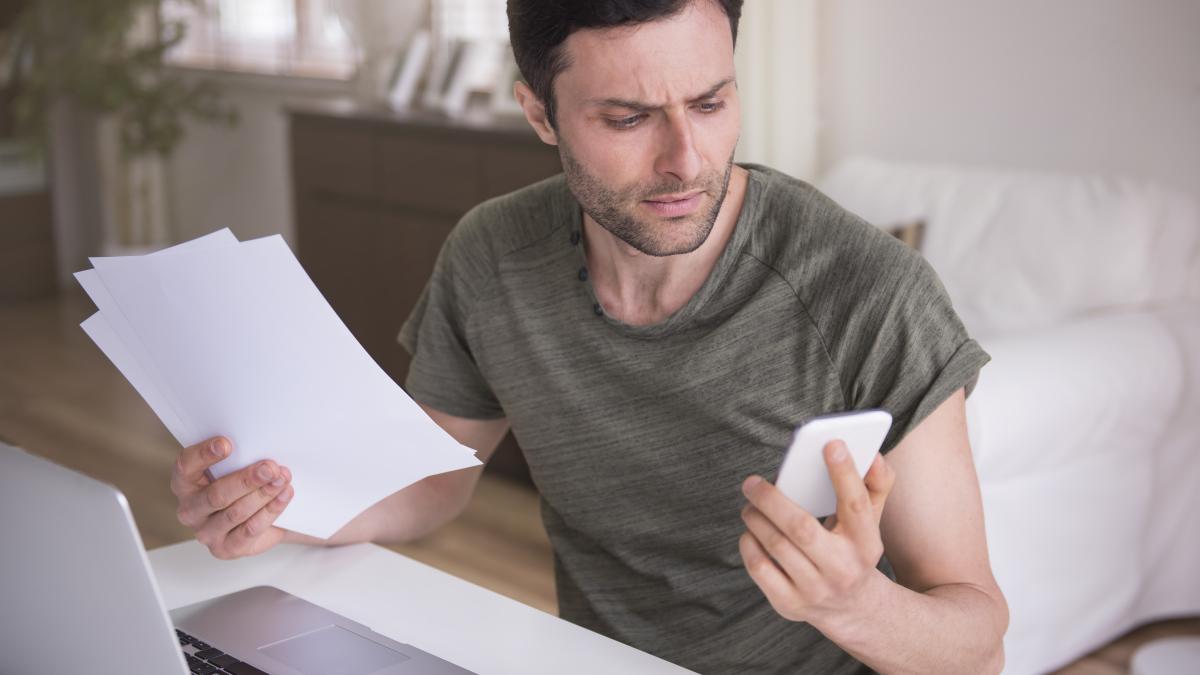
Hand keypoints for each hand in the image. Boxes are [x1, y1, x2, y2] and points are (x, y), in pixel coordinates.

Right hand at [171, 436, 293, 559]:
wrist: (261, 516)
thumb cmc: (242, 484)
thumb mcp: (235, 467)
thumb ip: (239, 456)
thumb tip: (260, 445)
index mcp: (185, 483)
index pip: (186, 466)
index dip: (204, 454)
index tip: (226, 444)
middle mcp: (190, 510)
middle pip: (216, 495)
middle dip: (247, 480)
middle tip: (270, 467)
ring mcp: (206, 532)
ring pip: (236, 512)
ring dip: (263, 494)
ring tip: (282, 479)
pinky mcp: (226, 548)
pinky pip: (250, 529)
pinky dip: (270, 510)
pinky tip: (283, 495)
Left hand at [738, 440, 895, 624]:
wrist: (852, 609)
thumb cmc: (854, 550)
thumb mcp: (872, 522)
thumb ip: (876, 485)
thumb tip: (874, 456)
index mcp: (866, 543)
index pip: (856, 504)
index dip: (844, 472)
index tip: (830, 444)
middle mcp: (842, 569)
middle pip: (801, 528)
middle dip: (771, 499)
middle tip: (752, 482)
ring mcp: (815, 590)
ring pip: (775, 546)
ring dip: (756, 517)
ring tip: (750, 503)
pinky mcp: (789, 604)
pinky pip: (759, 568)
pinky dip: (749, 543)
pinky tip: (751, 531)